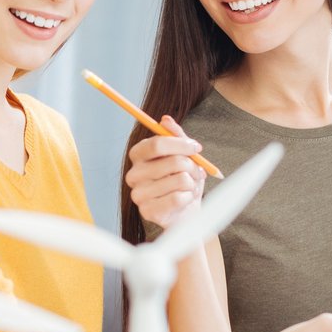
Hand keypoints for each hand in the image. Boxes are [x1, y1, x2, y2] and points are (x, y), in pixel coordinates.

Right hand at [125, 116, 205, 230]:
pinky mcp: (147, 212)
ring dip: (192, 183)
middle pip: (172, 162)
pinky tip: (184, 200)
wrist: (184, 211)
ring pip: (179, 180)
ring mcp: (138, 194)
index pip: (157, 144)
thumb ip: (175, 136)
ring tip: (190, 186)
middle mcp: (133, 174)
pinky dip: (188, 198)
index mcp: (138, 155)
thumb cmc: (182, 180)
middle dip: (192, 165)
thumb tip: (166, 119)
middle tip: (197, 171)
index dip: (180, 144)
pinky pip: (178, 198)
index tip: (196, 147)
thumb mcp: (182, 154)